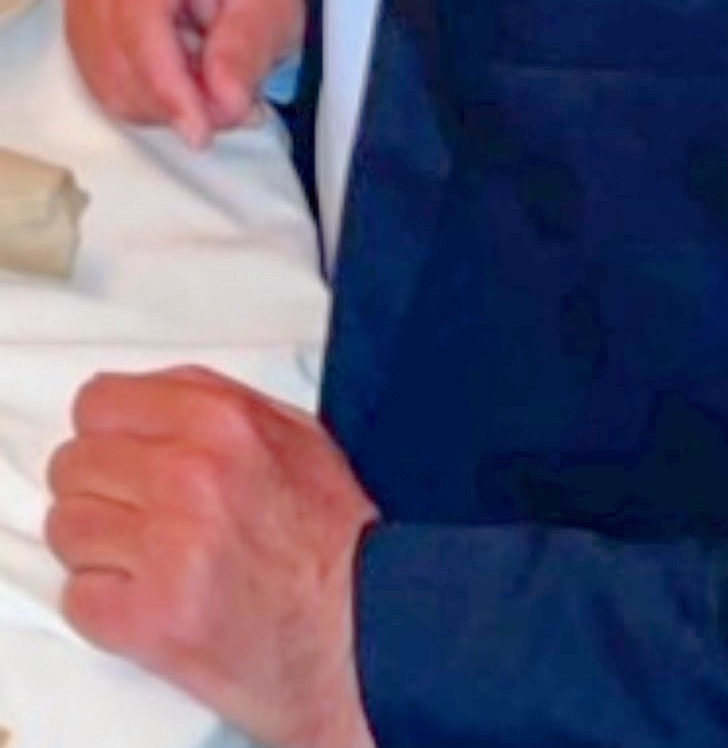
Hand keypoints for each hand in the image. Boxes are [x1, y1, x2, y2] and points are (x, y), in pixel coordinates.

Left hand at [46, 366, 376, 747]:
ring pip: (66, 527)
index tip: (117, 451)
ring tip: (145, 558)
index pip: (98, 402)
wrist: (360, 630)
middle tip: (135, 512)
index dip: (106, 431)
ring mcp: (165, 549)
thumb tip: (146, 396)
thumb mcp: (294, 434)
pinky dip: (104, 603)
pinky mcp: (149, 619)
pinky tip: (145, 596)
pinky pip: (76, 595)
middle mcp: (188, 476)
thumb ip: (215, 402)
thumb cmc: (332, 539)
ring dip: (98, 546)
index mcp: (221, 420)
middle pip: (73, 464)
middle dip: (100, 489)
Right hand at [66, 0, 305, 146]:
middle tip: (228, 111)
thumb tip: (223, 101)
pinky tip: (182, 87)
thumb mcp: (272, 4)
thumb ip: (246, 51)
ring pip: (108, 80)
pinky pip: (102, 84)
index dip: (168, 85)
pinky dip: (146, 102)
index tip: (199, 127)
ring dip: (162, 106)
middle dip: (174, 101)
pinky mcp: (82, 24)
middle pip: (120, 56)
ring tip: (212, 93)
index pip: (142, 22)